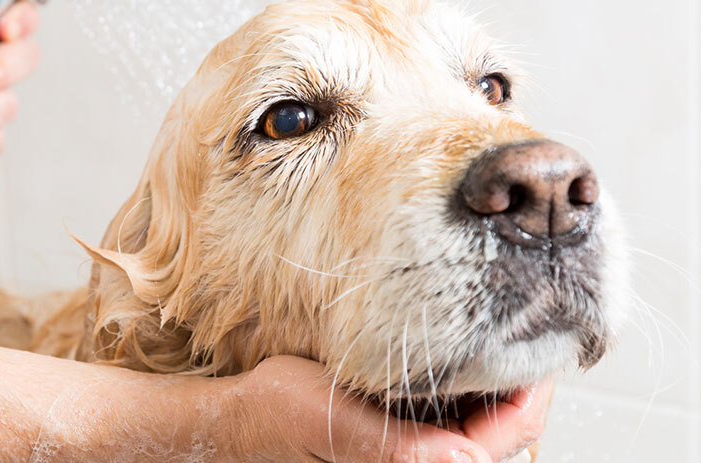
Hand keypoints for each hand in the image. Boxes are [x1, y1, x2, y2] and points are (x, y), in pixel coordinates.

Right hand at [204, 356, 550, 461]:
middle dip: (522, 385)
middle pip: (505, 432)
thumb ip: (399, 449)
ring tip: (508, 337)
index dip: (532, 391)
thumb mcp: (331, 420)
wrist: (235, 417)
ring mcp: (415, 451)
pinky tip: (467, 356)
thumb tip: (467, 461)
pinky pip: (460, 416)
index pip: (504, 437)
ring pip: (486, 423)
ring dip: (499, 384)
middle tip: (538, 332)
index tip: (547, 347)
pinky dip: (472, 386)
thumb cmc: (273, 419)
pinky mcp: (405, 438)